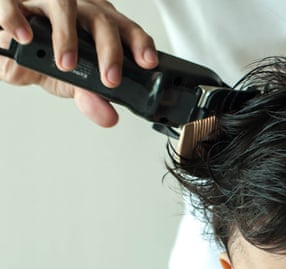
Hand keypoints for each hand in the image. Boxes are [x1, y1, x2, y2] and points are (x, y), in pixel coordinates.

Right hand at [0, 0, 157, 125]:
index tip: (148, 63)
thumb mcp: (71, 81)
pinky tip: (25, 38)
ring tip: (66, 64)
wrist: (8, 45)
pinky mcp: (15, 2)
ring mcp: (47, 2)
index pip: (127, 30)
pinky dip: (18, 19)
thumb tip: (108, 116)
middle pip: (102, 20)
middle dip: (110, 51)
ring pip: (65, 6)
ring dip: (68, 36)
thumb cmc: (46, 55)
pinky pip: (14, 3)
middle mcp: (78, 10)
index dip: (140, 44)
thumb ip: (90, 96)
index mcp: (98, 26)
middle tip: (110, 78)